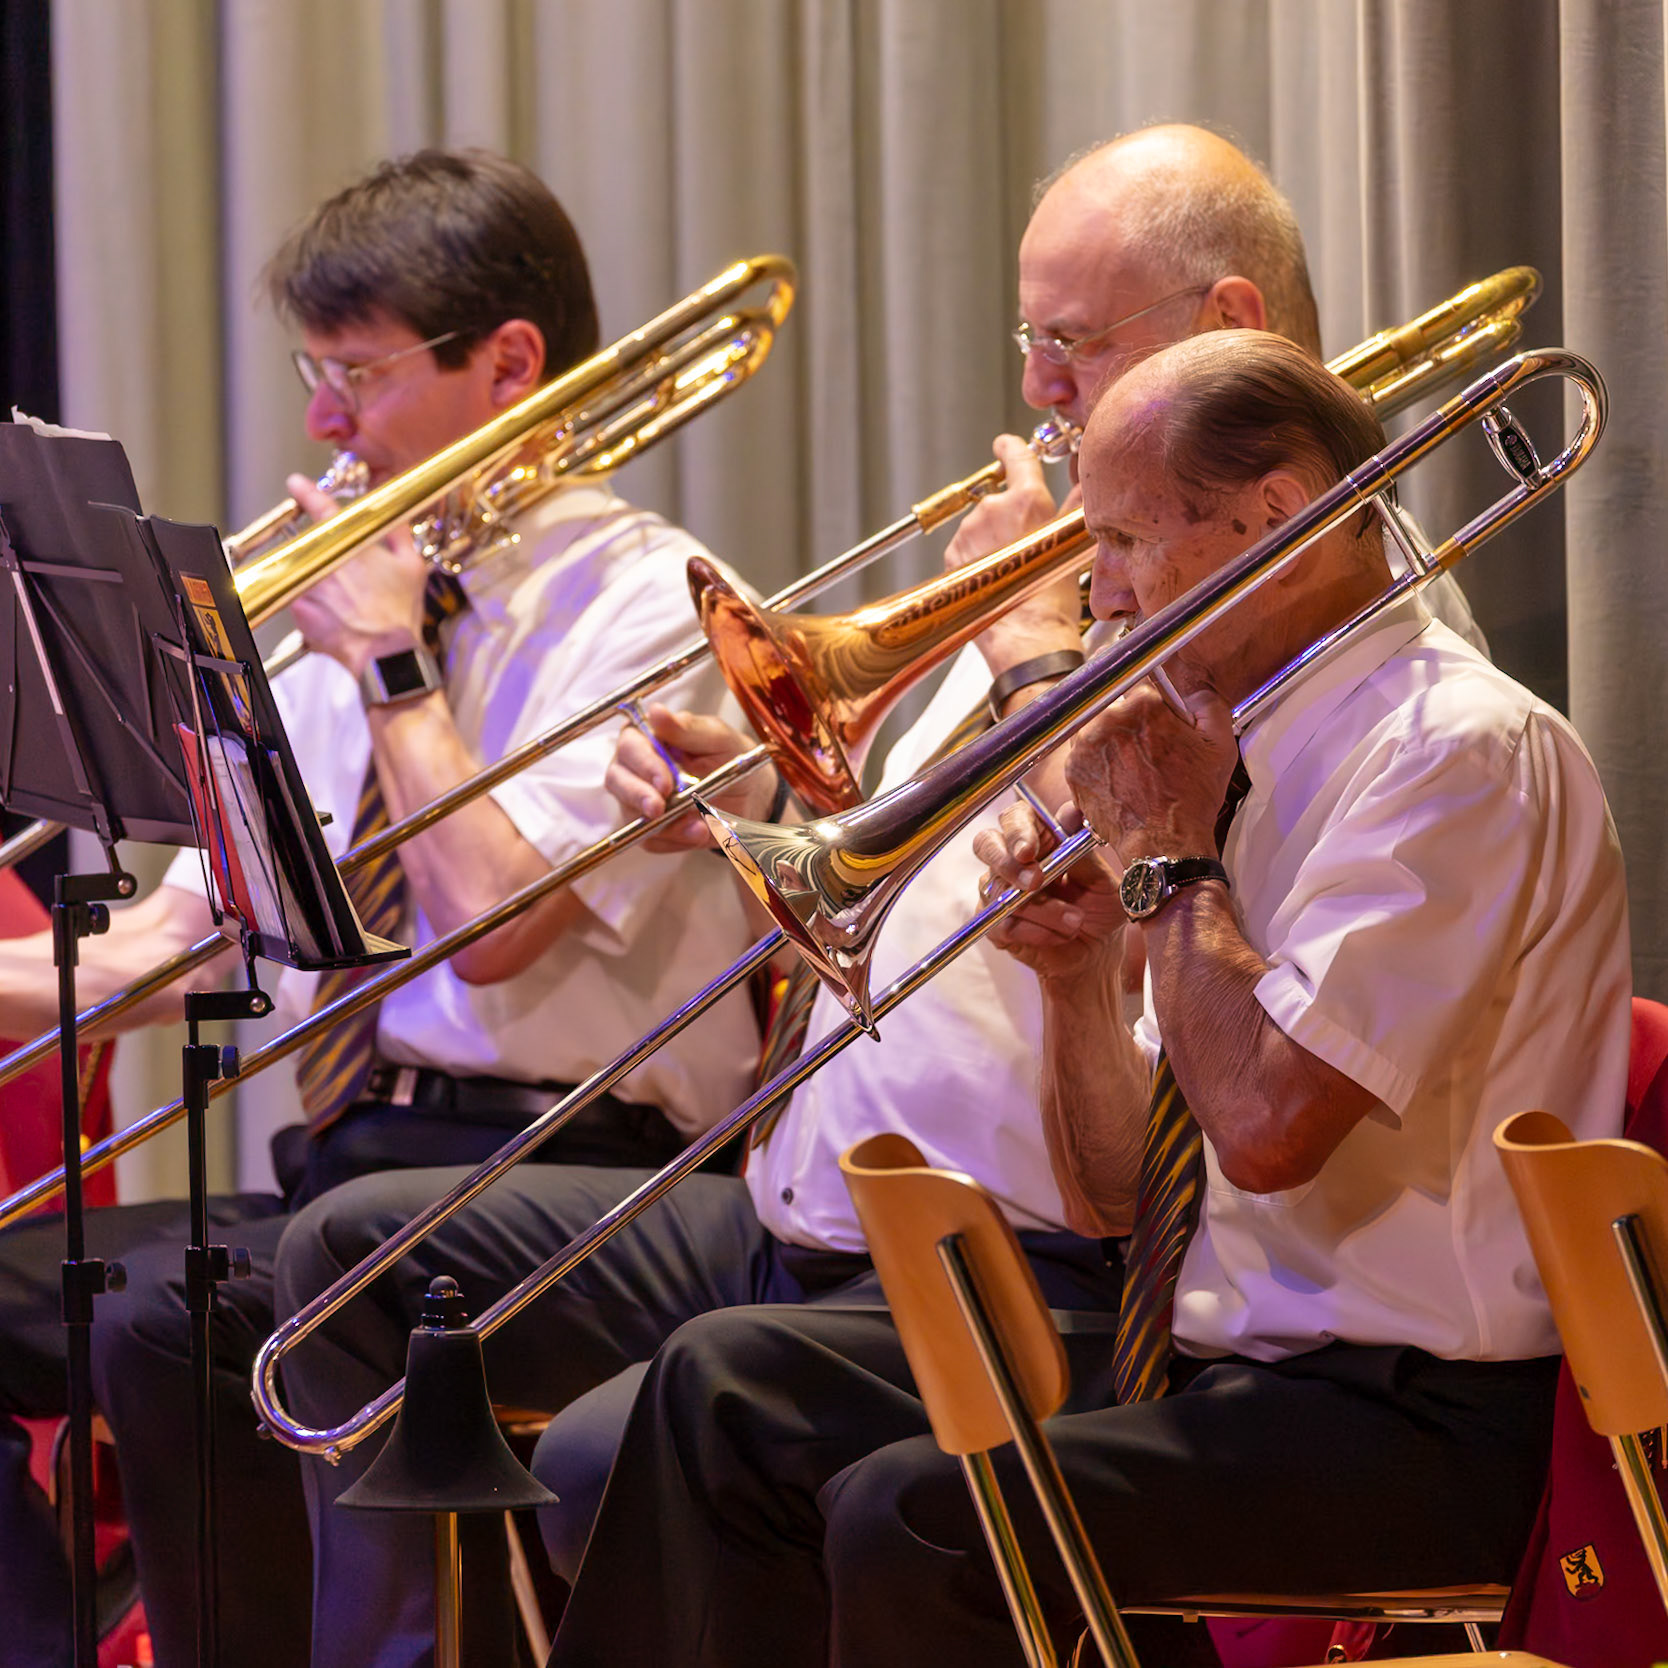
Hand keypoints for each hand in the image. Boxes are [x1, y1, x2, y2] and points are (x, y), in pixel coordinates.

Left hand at [285, 474, 429, 675]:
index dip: (306, 492)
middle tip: (348, 578)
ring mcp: (308, 583)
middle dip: (325, 555)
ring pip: (306, 571)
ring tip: (346, 604)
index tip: (297, 484)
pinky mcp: (298, 607)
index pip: (321, 507)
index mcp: (350, 544)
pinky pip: (301, 598)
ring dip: (320, 582)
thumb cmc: (399, 614)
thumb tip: (394, 513)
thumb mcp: (413, 567)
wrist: (384, 655)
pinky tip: (336, 618)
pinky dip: (314, 605)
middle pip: (312, 543)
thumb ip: (398, 533)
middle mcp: (323, 559)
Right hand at [604, 705, 777, 850]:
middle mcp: (634, 769)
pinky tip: (698, 831)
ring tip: (699, 826)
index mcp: (646, 738)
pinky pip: (651, 840)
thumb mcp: (716, 738)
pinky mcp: (649, 829)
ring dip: (665, 824)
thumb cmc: (728, 755)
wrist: (748, 791)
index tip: (665, 782)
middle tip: (659, 808)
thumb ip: (687, 728)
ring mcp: (638, 801)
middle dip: (638, 797)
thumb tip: (656, 711)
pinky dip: (676, 839)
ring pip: (631, 815)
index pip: (629, 747)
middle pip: (617, 781)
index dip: (644, 765)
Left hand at [944, 437, 1081, 676]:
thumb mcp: (1073, 544)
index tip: (1007, 446)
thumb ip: (1075, 505)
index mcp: (1026, 499)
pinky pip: (967, 548)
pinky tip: (996, 579)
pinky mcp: (953, 556)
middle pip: (1000, 498)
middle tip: (1029, 546)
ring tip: (1014, 571)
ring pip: (981, 526)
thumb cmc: (1054, 601)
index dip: (1011, 448)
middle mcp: (992, 509)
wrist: (1027, 639)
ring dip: (993, 540)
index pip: (1015, 455)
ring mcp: (968, 533)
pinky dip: (978, 558)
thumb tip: (1085, 483)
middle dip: (1011, 516)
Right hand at [973, 800, 1125, 983]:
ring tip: (1075, 922)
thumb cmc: (1101, 908)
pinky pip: (1004, 924)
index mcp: (1042, 837)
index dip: (1017, 830)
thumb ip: (1084, 850)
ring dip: (1044, 910)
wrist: (1097, 951)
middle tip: (1034, 883)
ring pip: (1002, 891)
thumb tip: (1073, 813)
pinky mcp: (995, 923)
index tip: (1027, 851)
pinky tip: (1059, 936)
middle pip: (986, 844)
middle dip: (1007, 864)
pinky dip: (1038, 932)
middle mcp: (1014, 859)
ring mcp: (999, 891)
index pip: (1017, 818)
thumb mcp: (1103, 880)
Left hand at [1064, 681, 1238, 868]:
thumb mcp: (1219, 744)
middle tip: (1147, 749)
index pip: (1141, 687)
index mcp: (1143, 705)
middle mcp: (1108, 719)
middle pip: (1116, 706)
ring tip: (1133, 766)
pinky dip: (1097, 763)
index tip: (1156, 722)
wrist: (1164, 842)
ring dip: (1110, 740)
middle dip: (1130, 723)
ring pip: (1097, 728)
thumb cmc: (1192, 798)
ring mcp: (1086, 744)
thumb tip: (1193, 691)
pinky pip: (1083, 754)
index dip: (1153, 708)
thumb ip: (1207, 704)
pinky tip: (1118, 778)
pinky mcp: (1073, 768)